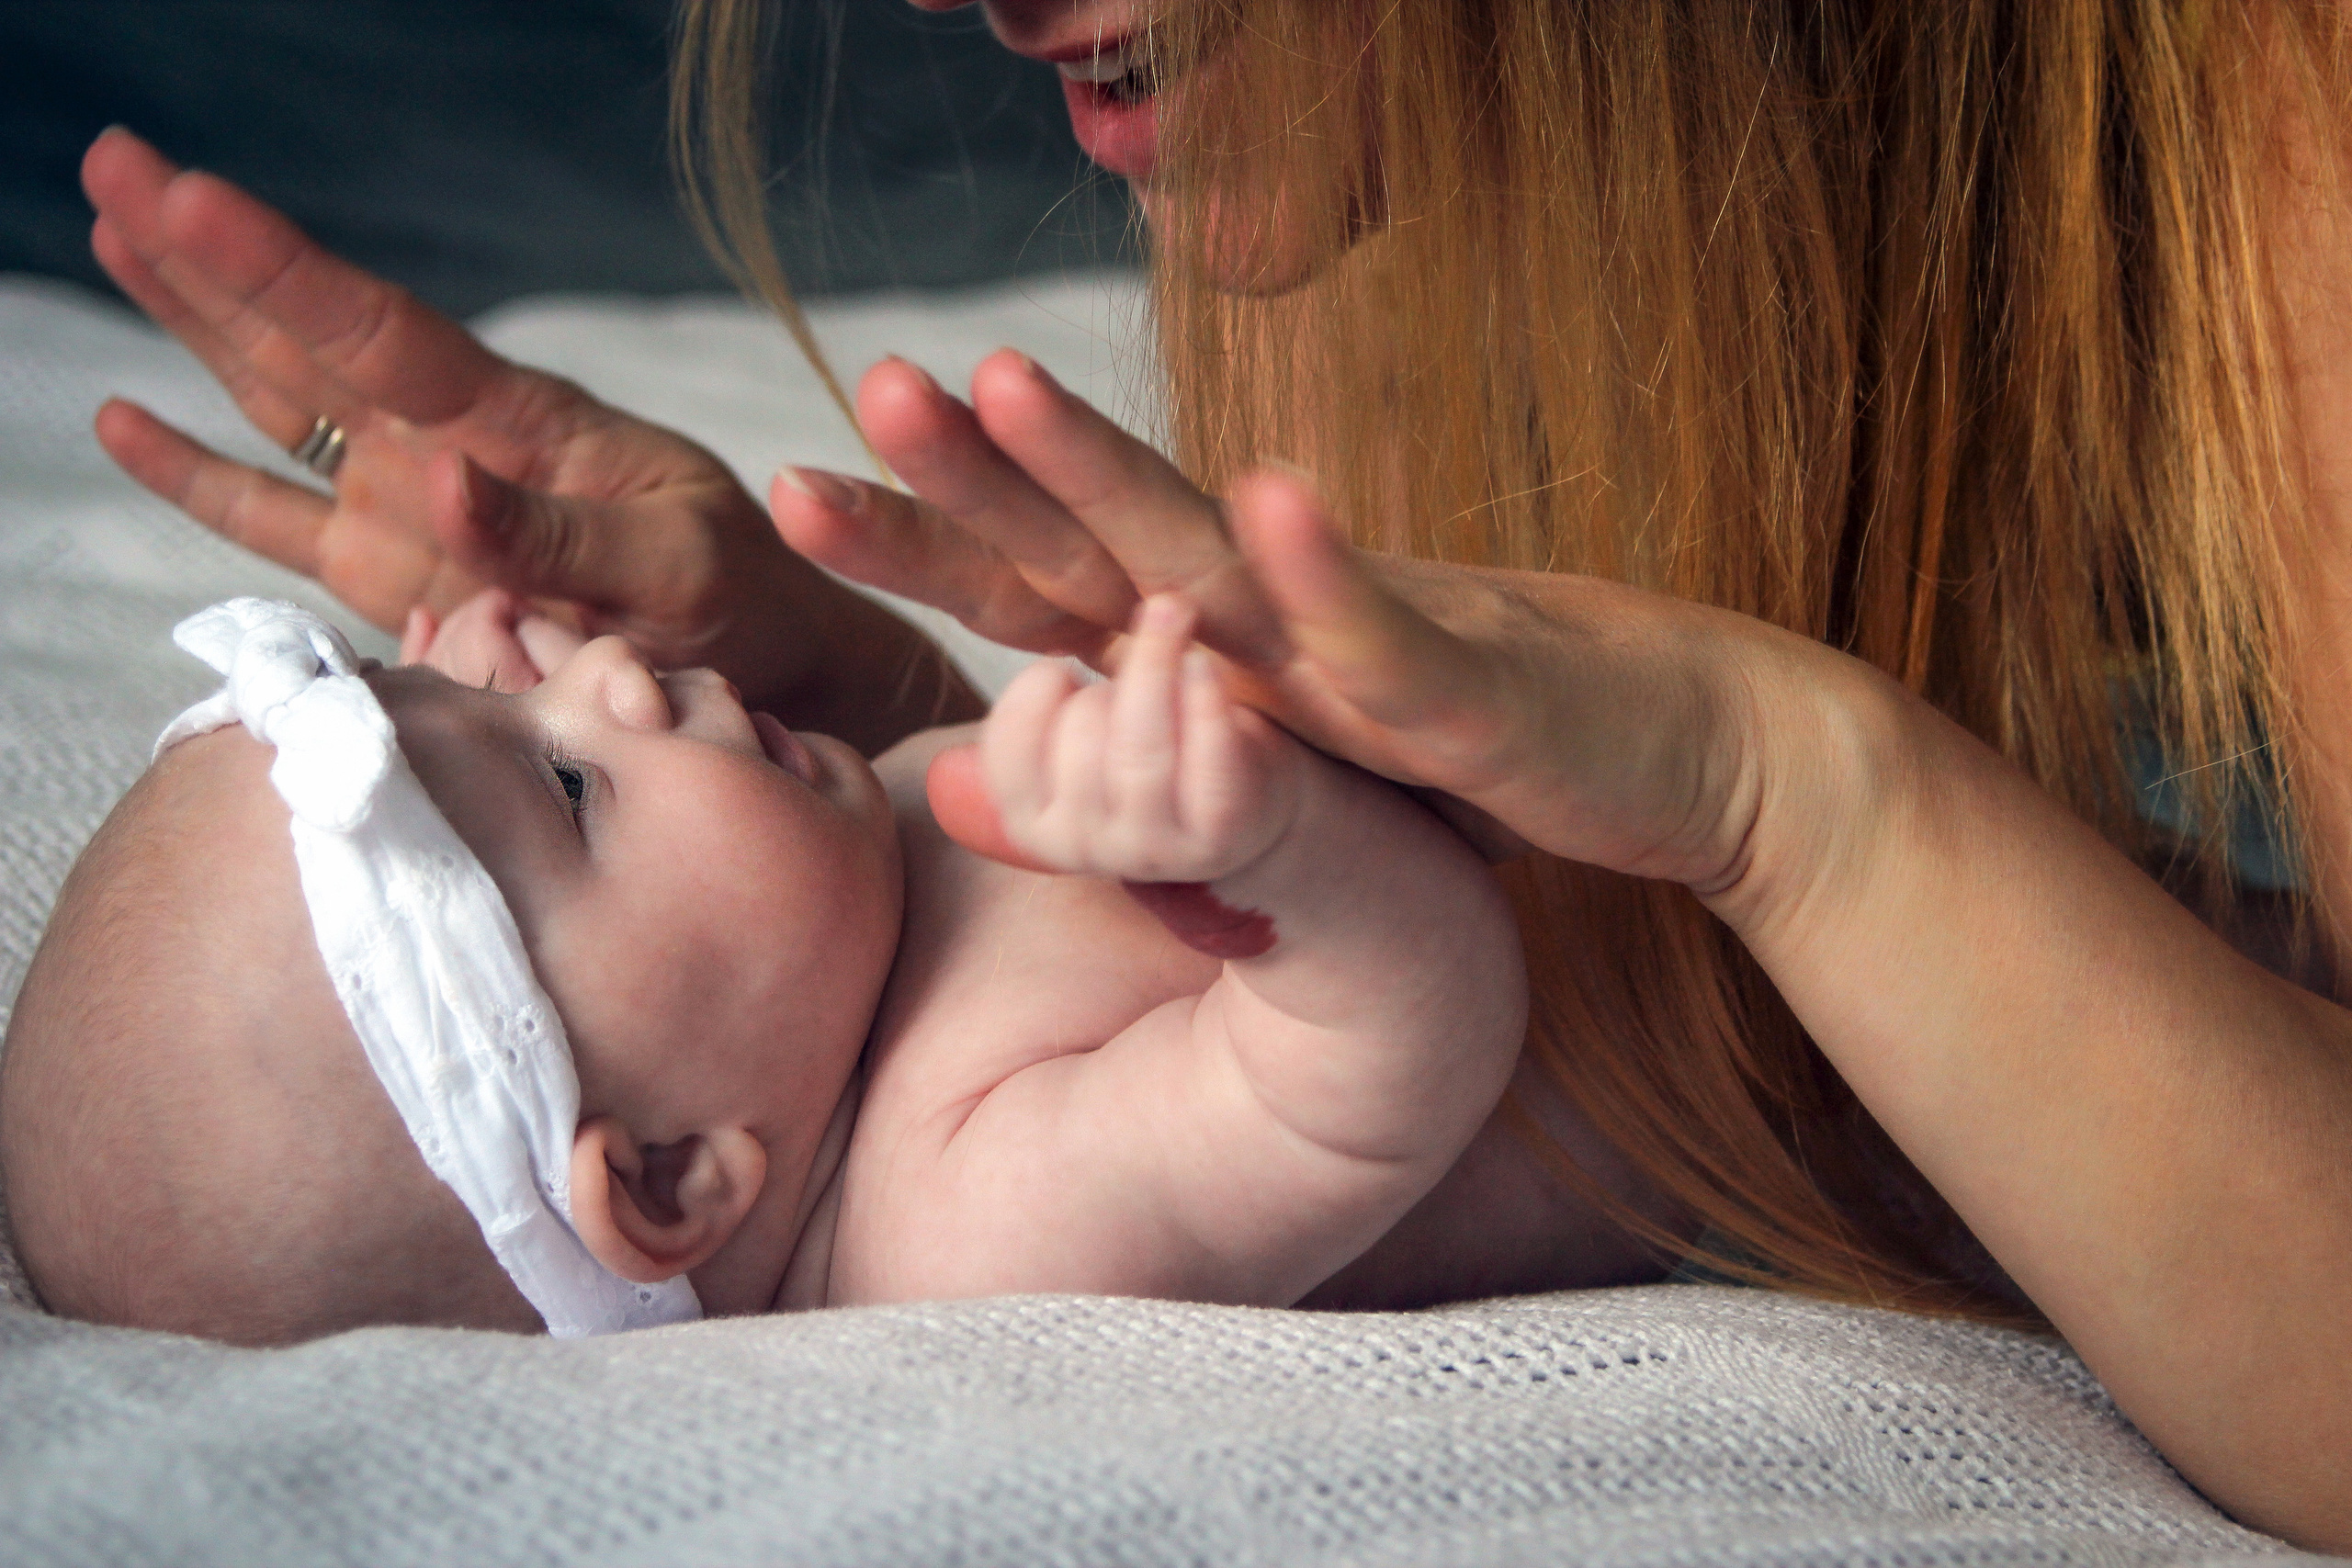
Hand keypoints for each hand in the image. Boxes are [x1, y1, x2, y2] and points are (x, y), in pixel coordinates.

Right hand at [80, 128, 839, 710]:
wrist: (769, 671)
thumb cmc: (742, 600)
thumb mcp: (678, 566)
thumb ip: (559, 535)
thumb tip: (436, 483)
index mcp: (523, 426)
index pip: (383, 333)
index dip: (284, 269)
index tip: (192, 195)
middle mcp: (451, 447)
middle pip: (311, 340)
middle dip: (213, 260)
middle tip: (116, 164)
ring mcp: (415, 508)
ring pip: (281, 404)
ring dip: (197, 327)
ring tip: (115, 234)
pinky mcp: (399, 578)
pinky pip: (281, 523)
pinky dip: (205, 478)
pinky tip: (127, 421)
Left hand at [801, 349, 1795, 888]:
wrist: (1687, 744)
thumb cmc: (1468, 759)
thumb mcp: (1275, 787)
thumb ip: (1119, 777)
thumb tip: (957, 786)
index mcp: (1218, 644)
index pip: (1043, 588)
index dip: (926, 539)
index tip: (796, 493)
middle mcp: (1267, 621)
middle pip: (1095, 544)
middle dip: (976, 470)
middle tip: (864, 384)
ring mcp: (1361, 639)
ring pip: (1213, 555)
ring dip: (1110, 466)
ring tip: (1007, 379)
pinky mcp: (1462, 686)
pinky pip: (1383, 631)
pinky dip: (1326, 568)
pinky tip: (1273, 496)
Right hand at [981, 594, 1304, 884]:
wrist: (1238, 808)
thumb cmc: (1148, 749)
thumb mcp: (1083, 735)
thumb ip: (1057, 697)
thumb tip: (1057, 626)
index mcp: (1033, 825)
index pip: (1007, 753)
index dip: (1031, 693)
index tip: (1061, 665)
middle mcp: (1084, 847)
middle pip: (1082, 737)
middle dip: (1110, 679)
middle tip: (1141, 655)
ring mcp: (1152, 851)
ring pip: (1142, 749)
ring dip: (1154, 668)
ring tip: (1172, 617)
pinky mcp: (1216, 839)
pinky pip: (1208, 763)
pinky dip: (1204, 702)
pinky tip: (1202, 663)